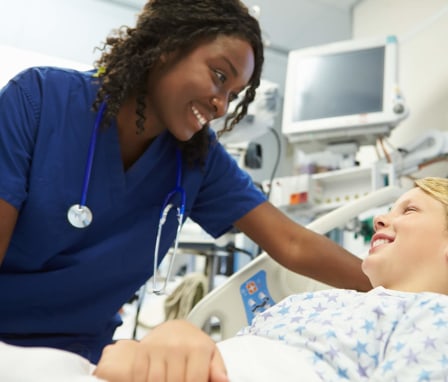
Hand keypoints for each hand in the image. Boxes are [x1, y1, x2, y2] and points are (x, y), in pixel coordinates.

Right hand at [93, 319, 228, 381]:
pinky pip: (139, 375)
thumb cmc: (194, 346)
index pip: (195, 380)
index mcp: (198, 347)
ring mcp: (158, 346)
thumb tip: (224, 380)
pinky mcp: (141, 349)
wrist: (173, 328)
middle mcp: (177, 345)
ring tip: (167, 380)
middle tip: (178, 381)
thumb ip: (217, 369)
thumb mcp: (210, 355)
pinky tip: (152, 379)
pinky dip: (143, 380)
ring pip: (156, 381)